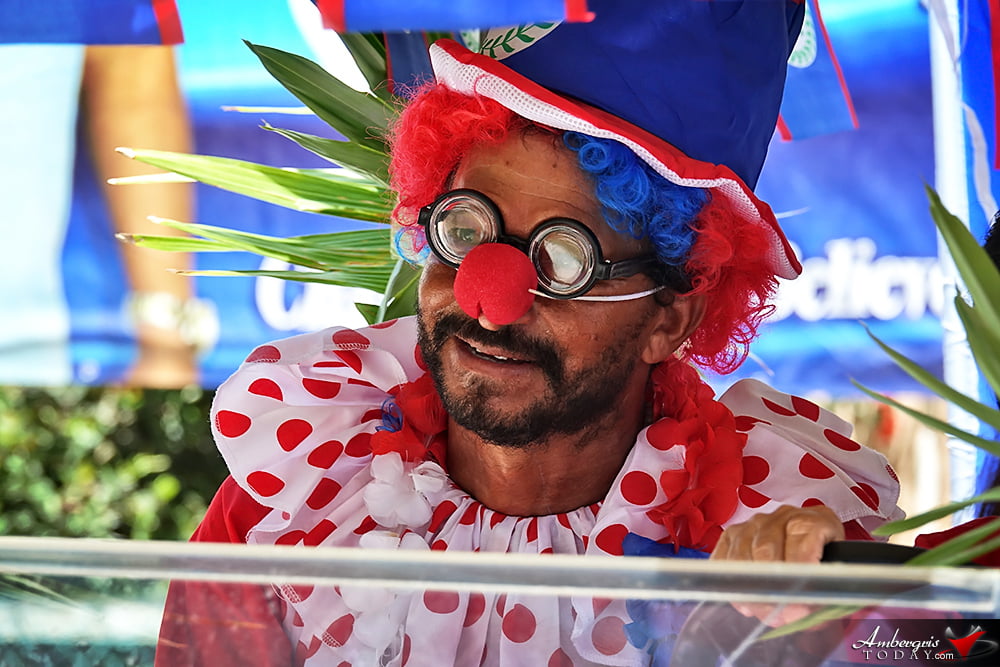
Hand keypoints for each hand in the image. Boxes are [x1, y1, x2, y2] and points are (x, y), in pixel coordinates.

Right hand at [710, 504, 844, 625]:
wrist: (811, 541)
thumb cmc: (823, 557)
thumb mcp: (837, 569)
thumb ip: (828, 587)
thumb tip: (809, 613)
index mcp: (811, 520)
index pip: (801, 543)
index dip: (800, 572)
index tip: (802, 601)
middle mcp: (779, 517)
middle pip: (767, 549)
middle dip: (773, 587)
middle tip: (783, 616)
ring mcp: (753, 525)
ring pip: (743, 556)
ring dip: (751, 590)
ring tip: (765, 614)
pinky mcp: (732, 535)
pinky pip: (723, 558)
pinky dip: (731, 583)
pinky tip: (745, 602)